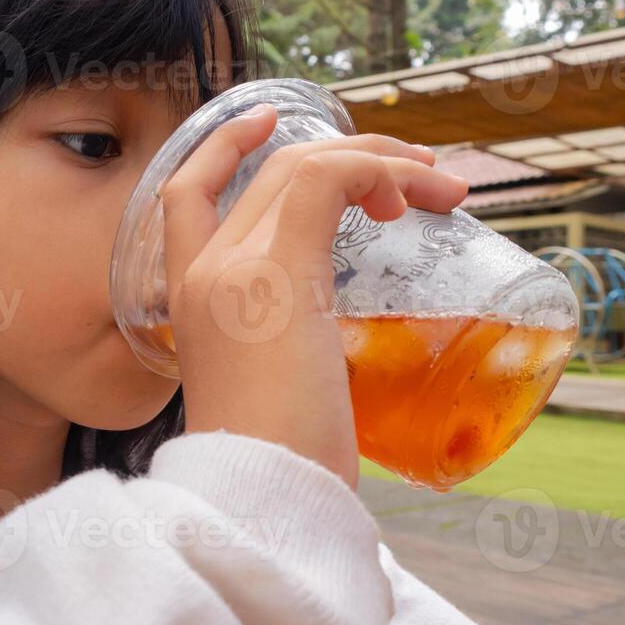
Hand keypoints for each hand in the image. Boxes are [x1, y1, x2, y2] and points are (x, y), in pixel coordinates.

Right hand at [159, 103, 468, 488]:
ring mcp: (233, 268)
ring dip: (380, 160)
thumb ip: (290, 361)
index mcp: (186, 300)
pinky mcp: (278, 272)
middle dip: (349, 156)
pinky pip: (330, 180)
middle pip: (270, 169)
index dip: (225, 146)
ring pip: (305, 165)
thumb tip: (337, 366)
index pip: (187, 194)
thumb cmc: (275, 471)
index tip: (270, 122)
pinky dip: (382, 171)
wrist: (259, 502)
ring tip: (438, 188)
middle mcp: (200, 272)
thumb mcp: (272, 396)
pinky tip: (420, 195)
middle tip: (414, 178)